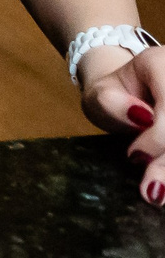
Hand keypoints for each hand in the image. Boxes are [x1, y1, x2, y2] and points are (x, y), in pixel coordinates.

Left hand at [80, 44, 164, 202]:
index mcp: (160, 63)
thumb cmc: (114, 97)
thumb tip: (140, 115)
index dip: (159, 136)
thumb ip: (110, 101)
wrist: (130, 96)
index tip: (133, 156)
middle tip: (151, 191)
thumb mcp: (99, 95)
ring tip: (158, 194)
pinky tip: (164, 190)